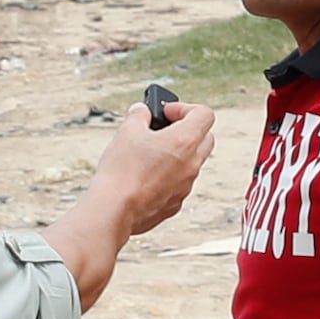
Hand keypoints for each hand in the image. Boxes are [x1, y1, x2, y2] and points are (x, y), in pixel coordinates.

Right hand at [88, 96, 219, 238]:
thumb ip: (139, 114)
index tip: (166, 113)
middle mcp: (192, 164)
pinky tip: (145, 176)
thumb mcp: (127, 131)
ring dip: (178, 154)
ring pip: (193, 163)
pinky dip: (169, 176)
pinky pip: (180, 184)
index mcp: (185, 141)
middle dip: (188, 130)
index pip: (204, 114)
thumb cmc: (121, 170)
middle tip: (164, 130)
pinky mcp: (175, 204)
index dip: (185, 108)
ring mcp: (186, 186)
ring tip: (150, 153)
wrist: (114, 210)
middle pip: (206, 138)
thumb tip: (142, 111)